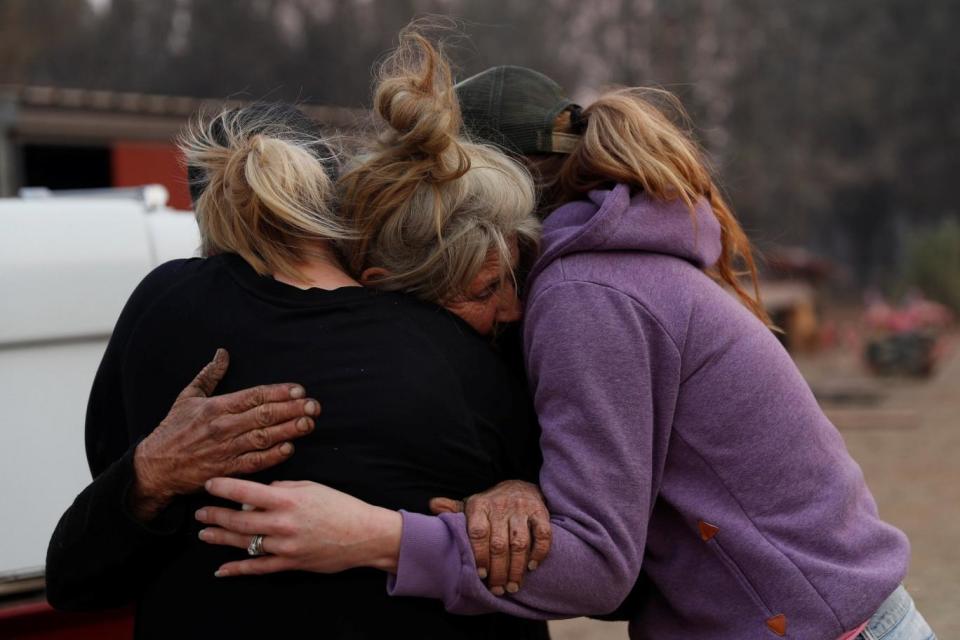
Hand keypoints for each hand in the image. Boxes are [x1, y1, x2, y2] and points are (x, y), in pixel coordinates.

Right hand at [130, 349, 320, 520]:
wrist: (154, 467)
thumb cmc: (172, 430)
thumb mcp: (188, 397)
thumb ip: (208, 375)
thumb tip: (223, 354)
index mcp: (216, 407)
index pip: (254, 396)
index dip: (279, 392)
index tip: (299, 390)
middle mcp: (223, 427)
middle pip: (264, 415)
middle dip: (292, 409)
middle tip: (313, 406)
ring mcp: (225, 449)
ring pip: (263, 437)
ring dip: (288, 430)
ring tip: (308, 423)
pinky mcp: (225, 470)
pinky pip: (254, 462)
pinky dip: (272, 456)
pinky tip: (289, 448)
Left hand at [195, 478, 401, 575]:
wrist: (364, 535)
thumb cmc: (341, 506)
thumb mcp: (312, 487)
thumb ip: (283, 488)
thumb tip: (259, 493)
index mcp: (288, 500)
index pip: (246, 491)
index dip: (224, 487)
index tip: (210, 484)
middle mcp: (282, 523)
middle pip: (239, 519)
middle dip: (215, 515)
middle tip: (200, 512)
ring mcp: (284, 546)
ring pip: (244, 542)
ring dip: (221, 538)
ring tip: (204, 533)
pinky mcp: (290, 563)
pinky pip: (258, 568)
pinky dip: (237, 569)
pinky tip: (221, 569)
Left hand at [430, 479, 550, 595]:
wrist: (519, 487)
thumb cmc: (491, 505)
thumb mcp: (471, 506)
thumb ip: (453, 510)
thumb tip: (432, 505)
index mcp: (479, 506)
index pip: (478, 532)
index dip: (479, 556)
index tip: (480, 575)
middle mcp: (500, 506)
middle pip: (499, 544)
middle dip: (498, 571)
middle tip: (498, 589)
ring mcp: (521, 509)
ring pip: (520, 543)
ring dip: (517, 568)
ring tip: (513, 586)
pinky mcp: (540, 511)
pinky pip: (543, 534)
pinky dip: (539, 552)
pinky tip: (531, 566)